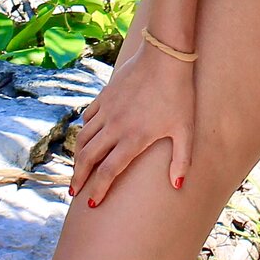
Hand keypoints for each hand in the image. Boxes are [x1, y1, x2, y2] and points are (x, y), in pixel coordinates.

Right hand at [69, 36, 194, 206]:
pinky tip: (88, 137)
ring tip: (78, 168)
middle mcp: (115, 127)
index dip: (98, 190)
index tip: (92, 203)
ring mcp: (107, 110)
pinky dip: (85, 131)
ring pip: (83, 138)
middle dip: (78, 178)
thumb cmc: (179, 95)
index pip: (108, 172)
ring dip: (78, 156)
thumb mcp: (186, 129)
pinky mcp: (105, 96)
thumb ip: (182, 159)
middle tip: (74, 192)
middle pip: (88, 158)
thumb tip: (178, 185)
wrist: (165, 57)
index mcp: (133, 139)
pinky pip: (88, 118)